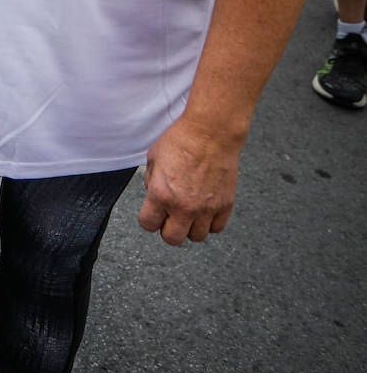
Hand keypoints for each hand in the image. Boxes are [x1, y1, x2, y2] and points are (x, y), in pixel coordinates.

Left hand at [137, 115, 240, 245]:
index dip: (148, 219)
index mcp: (161, 194)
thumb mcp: (153, 158)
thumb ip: (152, 183)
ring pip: (197, 237)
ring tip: (189, 211)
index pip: (148, 224)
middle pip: (172, 239)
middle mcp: (184, 206)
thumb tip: (154, 197)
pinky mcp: (225, 206)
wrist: (211, 133)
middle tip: (170, 216)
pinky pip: (216, 228)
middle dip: (168, 229)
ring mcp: (206, 208)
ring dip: (190, 227)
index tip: (152, 214)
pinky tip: (205, 209)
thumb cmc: (181, 140)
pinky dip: (210, 223)